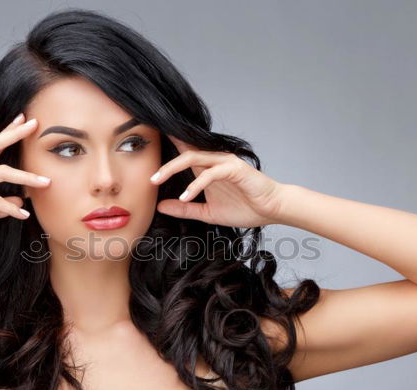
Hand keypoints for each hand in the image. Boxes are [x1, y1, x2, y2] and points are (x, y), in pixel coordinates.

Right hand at [0, 113, 51, 247]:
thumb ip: (0, 206)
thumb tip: (20, 201)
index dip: (8, 132)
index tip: (23, 119)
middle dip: (15, 134)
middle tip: (35, 124)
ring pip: (0, 173)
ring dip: (25, 177)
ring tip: (46, 182)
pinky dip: (10, 208)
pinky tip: (23, 214)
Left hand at [150, 136, 285, 227]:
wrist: (272, 211)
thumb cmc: (244, 208)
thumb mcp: (207, 213)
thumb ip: (185, 208)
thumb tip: (161, 206)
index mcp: (206, 167)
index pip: (182, 153)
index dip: (164, 149)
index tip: (144, 153)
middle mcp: (214, 160)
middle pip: (182, 152)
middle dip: (163, 163)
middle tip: (148, 178)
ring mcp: (224, 162)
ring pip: (193, 157)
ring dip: (173, 168)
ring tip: (158, 181)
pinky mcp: (235, 168)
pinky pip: (210, 173)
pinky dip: (196, 184)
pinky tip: (185, 196)